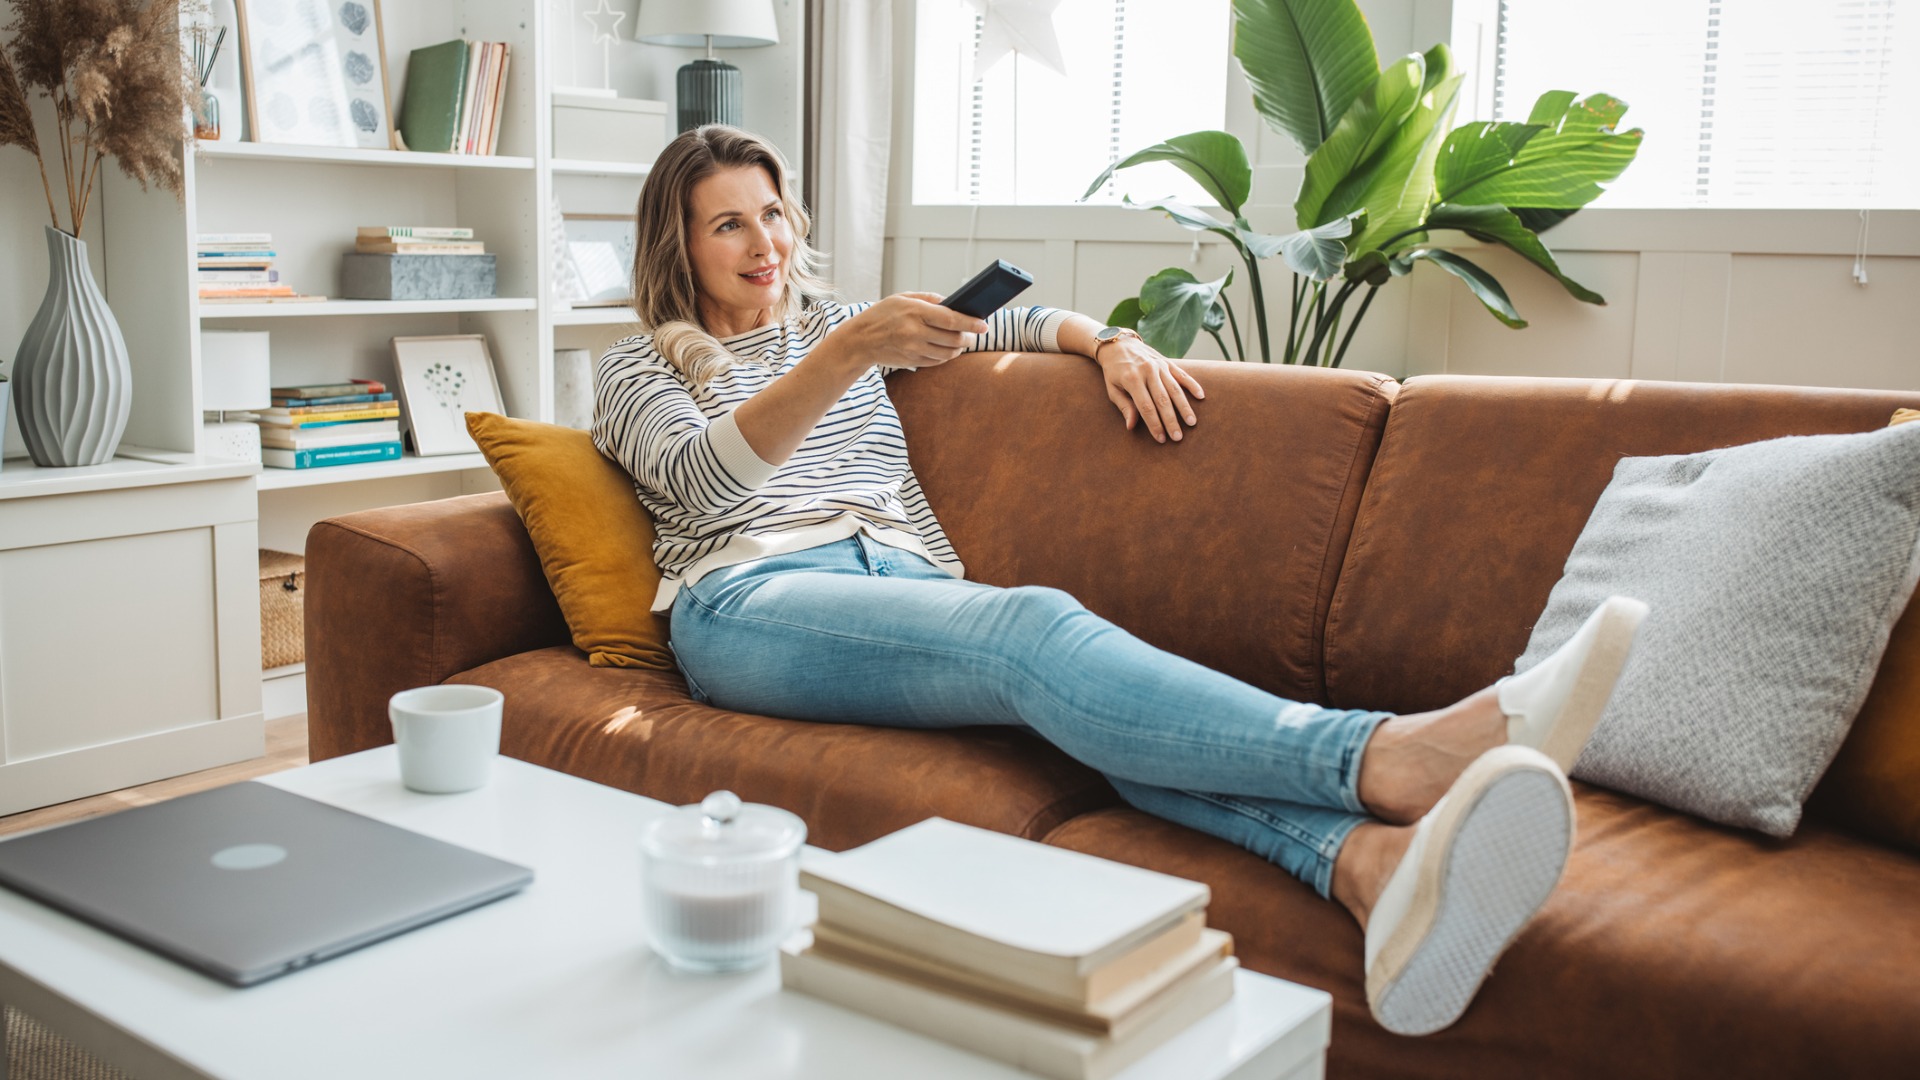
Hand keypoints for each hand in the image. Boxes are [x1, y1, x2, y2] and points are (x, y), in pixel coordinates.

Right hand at [825, 293, 989, 371]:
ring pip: (948, 353)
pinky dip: (946, 356)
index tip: (984, 324)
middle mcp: (915, 332)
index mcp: (915, 312)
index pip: (951, 320)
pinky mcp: (911, 361)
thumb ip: (929, 298)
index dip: (971, 323)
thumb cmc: (883, 314)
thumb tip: (953, 303)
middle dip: (968, 337)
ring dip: (959, 348)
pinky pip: (937, 361)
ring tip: (961, 341)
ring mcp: (913, 349)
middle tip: (973, 333)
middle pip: (953, 339)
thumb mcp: (902, 297)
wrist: (860, 339)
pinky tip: (947, 349)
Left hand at [1096, 337, 1203, 442]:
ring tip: (1191, 422)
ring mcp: (1159, 365)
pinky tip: (1201, 396)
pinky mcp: (1167, 362)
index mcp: (1132, 379)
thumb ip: (1123, 406)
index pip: (1145, 407)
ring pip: (1175, 389)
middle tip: (1178, 437)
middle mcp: (1147, 371)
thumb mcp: (1112, 389)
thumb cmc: (1114, 372)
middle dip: (1171, 420)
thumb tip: (1131, 426)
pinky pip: (1182, 374)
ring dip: (1184, 407)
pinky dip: (1192, 385)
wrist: (1119, 345)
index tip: (1161, 438)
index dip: (1154, 424)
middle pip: (1162, 400)